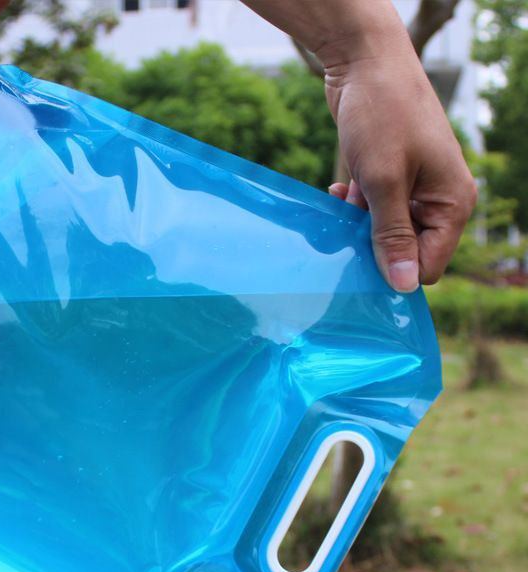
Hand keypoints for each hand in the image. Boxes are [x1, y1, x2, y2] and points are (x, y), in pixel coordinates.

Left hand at [319, 25, 476, 291]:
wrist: (364, 63)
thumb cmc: (381, 116)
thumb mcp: (384, 182)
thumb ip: (392, 236)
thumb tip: (403, 286)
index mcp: (452, 204)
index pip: (427, 266)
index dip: (395, 271)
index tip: (360, 266)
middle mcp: (439, 199)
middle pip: (405, 251)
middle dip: (373, 247)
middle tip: (345, 236)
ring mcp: (415, 188)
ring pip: (384, 232)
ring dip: (359, 226)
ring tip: (341, 207)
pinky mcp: (392, 178)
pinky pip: (373, 211)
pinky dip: (355, 207)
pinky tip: (340, 191)